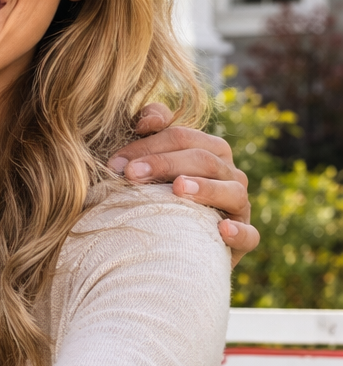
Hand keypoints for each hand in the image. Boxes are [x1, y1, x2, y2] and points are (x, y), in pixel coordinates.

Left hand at [109, 102, 258, 266]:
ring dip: (206, 189)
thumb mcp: (148, 159)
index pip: (181, 137)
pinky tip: (222, 229)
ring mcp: (239, 206)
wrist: (171, 245)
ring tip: (178, 189)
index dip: (148, 146)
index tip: (116, 164)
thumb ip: (149, 129)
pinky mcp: (243, 240)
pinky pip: (249, 234)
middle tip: (132, 175)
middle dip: (165, 164)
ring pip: (232, 191)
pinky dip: (239, 231)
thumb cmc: (156, 194)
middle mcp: (229, 174)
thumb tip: (149, 120)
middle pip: (204, 159)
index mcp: (210, 150)